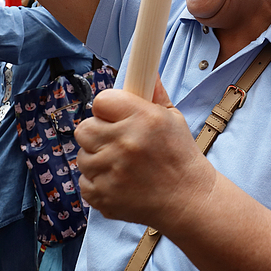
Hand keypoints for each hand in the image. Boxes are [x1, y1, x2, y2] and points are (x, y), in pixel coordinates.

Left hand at [75, 77, 216, 232]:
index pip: (102, 101)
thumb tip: (146, 70)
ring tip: (120, 164)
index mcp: (143, 119)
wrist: (188, 200)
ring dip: (97, 158)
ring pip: (82, 156)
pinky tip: (118, 181)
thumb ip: (154, 95)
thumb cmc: (181, 157)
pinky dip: (97, 182)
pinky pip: (84, 181)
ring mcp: (111, 172)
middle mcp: (124, 143)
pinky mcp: (102, 196)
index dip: (107, 108)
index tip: (114, 115)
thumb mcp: (173, 119)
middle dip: (97, 132)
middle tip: (115, 139)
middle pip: (85, 128)